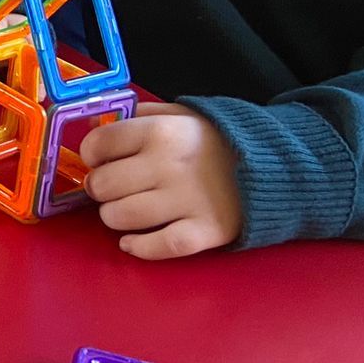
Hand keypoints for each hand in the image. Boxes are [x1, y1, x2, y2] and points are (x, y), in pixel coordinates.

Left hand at [81, 102, 242, 259]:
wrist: (272, 167)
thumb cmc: (213, 141)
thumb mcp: (177, 115)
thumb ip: (135, 116)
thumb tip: (91, 128)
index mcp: (160, 131)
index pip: (99, 145)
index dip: (91, 155)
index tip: (98, 160)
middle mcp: (169, 165)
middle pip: (102, 185)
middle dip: (100, 189)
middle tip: (112, 188)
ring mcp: (188, 200)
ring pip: (121, 217)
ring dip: (114, 218)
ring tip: (125, 211)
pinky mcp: (206, 231)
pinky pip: (159, 246)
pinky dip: (138, 247)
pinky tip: (132, 241)